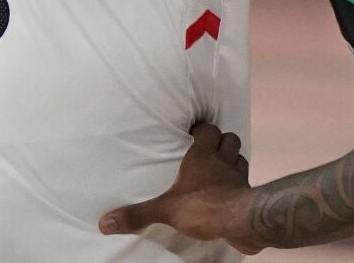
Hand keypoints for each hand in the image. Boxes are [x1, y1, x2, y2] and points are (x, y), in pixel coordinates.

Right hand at [100, 123, 263, 254]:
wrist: (240, 222)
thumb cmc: (202, 205)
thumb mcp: (165, 210)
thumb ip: (137, 214)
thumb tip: (104, 223)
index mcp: (202, 156)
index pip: (207, 129)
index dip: (202, 129)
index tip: (193, 132)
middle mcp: (223, 161)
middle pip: (229, 139)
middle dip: (221, 141)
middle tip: (209, 149)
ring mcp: (239, 177)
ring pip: (240, 158)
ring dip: (232, 160)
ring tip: (220, 167)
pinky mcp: (249, 194)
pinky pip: (245, 183)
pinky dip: (239, 183)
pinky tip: (230, 192)